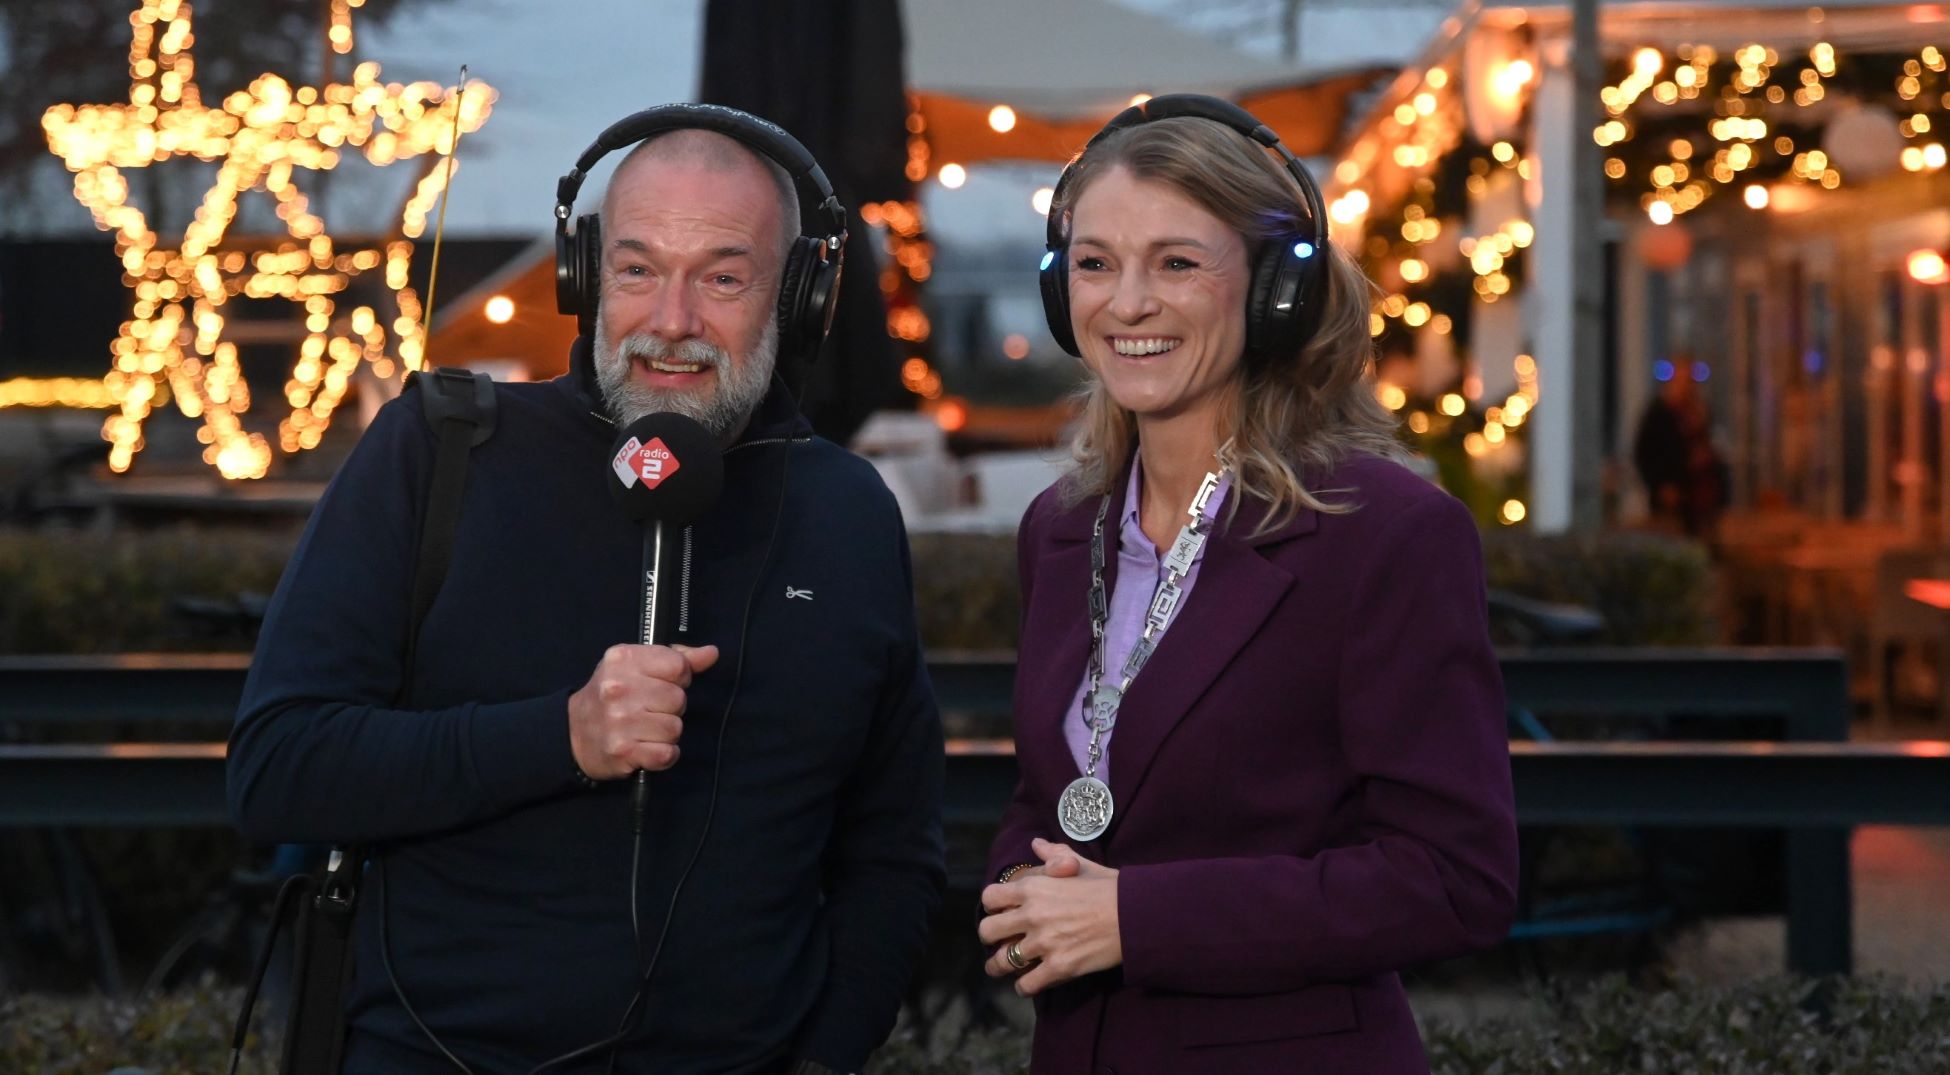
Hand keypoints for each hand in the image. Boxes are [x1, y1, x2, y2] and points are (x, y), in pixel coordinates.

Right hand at [567, 643, 717, 779]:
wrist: (572, 733)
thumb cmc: (611, 695)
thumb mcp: (635, 666)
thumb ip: (676, 658)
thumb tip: (711, 653)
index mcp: (623, 660)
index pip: (678, 666)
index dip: (679, 678)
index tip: (664, 684)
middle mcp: (618, 689)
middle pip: (678, 698)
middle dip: (671, 707)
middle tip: (650, 710)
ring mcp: (619, 721)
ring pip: (675, 728)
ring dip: (666, 733)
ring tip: (646, 729)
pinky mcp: (623, 752)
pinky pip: (667, 754)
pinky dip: (663, 755)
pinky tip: (648, 748)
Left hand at [976, 838, 1120, 995]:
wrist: (1134, 914)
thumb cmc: (1109, 887)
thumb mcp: (1080, 864)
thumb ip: (1053, 855)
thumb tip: (1037, 844)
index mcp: (1033, 887)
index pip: (990, 897)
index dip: (992, 906)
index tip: (1000, 912)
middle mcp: (1032, 915)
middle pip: (987, 931)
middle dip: (990, 937)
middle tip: (1000, 941)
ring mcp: (1044, 943)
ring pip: (1001, 962)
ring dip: (999, 966)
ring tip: (1002, 968)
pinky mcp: (1059, 967)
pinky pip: (1027, 984)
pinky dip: (1024, 987)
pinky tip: (1028, 983)